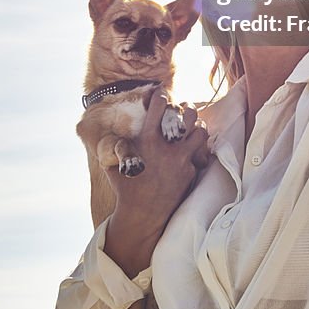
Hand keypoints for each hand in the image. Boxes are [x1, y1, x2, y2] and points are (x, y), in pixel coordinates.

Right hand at [106, 90, 210, 235]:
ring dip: (197, 126)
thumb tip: (109, 130)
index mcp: (147, 140)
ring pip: (200, 131)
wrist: (141, 216)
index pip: (159, 107)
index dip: (161, 95)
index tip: (161, 93)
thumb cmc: (125, 188)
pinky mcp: (190, 172)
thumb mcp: (114, 164)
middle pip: (187, 114)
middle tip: (184, 108)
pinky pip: (199, 153)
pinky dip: (196, 149)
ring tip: (192, 126)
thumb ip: (116, 145)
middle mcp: (166, 148)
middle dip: (186, 107)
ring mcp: (181, 160)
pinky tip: (192, 148)